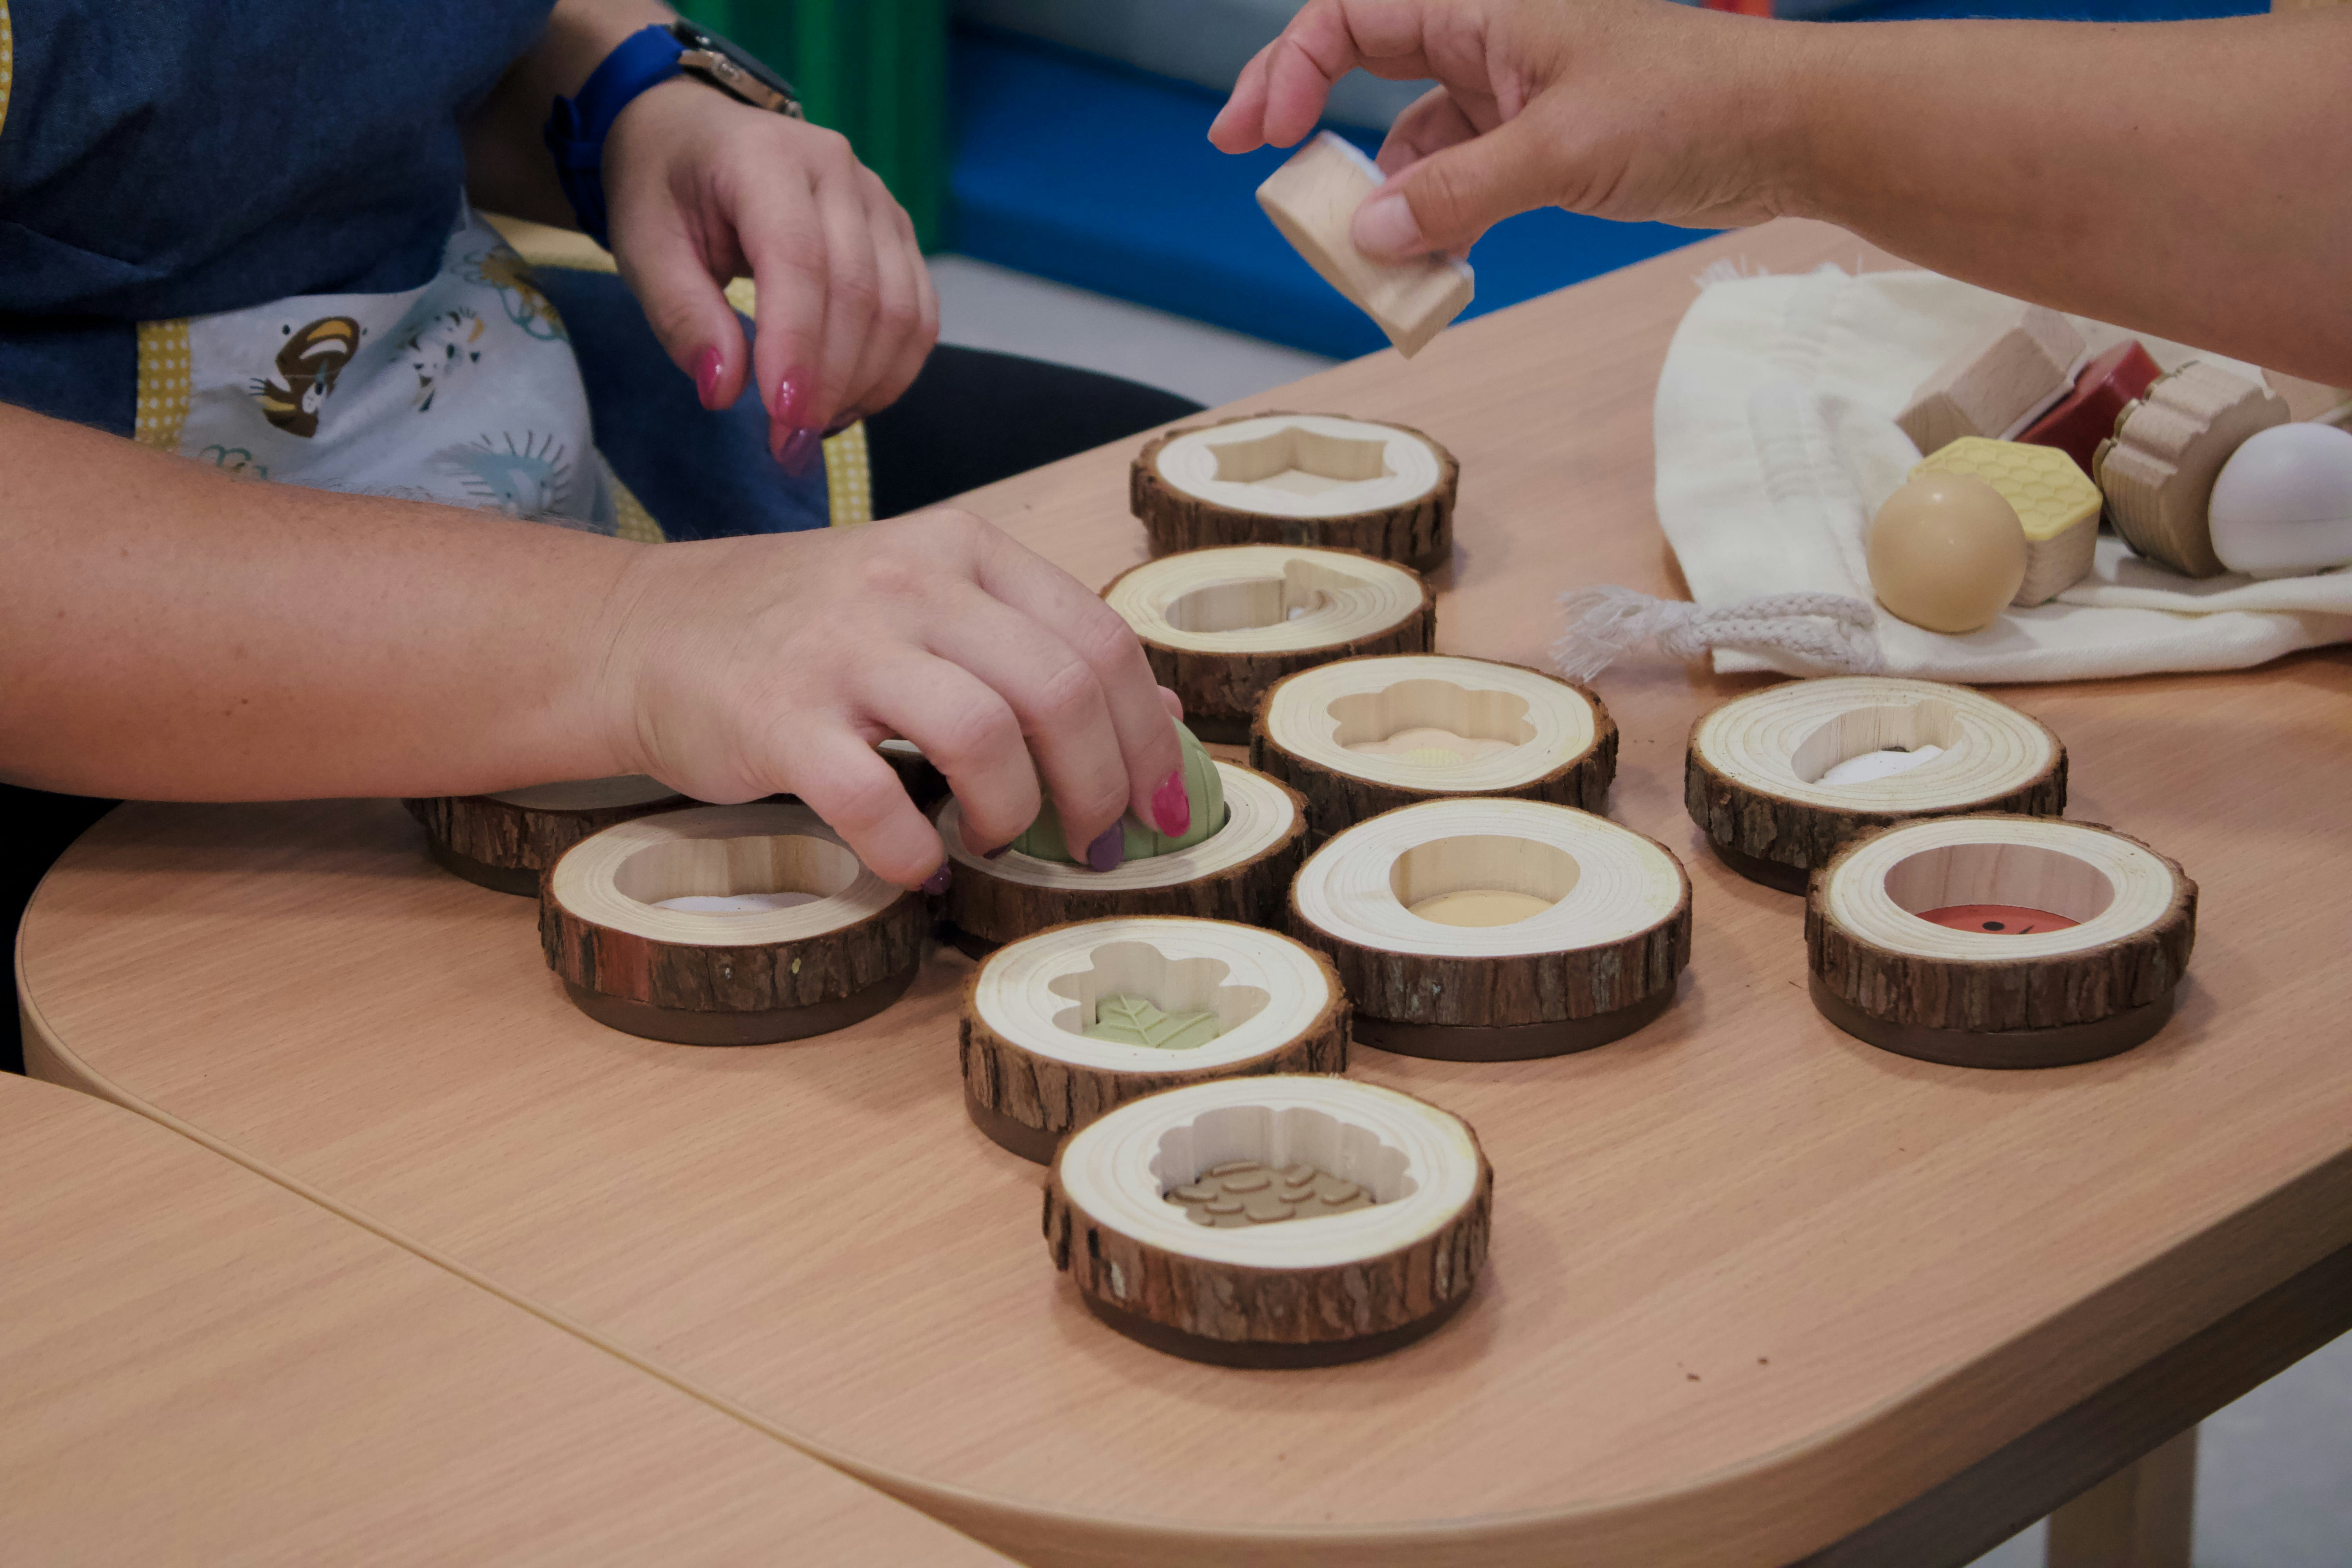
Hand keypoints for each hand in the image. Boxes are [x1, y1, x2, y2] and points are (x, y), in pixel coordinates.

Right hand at [595, 510, 1188, 887]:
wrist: (647, 631)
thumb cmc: (808, 632)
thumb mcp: (932, 604)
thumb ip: (1036, 647)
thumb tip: (1160, 718)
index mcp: (963, 550)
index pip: (1100, 639)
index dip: (1148, 735)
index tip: (1161, 806)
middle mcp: (910, 584)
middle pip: (1059, 690)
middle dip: (1099, 787)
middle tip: (1091, 842)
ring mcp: (842, 648)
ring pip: (985, 739)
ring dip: (1012, 814)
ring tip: (993, 839)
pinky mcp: (778, 718)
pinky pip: (875, 802)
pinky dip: (912, 853)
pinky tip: (918, 865)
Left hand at [601, 79, 938, 475]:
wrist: (694, 135)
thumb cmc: (664, 190)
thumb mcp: (643, 247)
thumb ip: (682, 316)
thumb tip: (724, 391)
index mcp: (766, 158)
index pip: (800, 260)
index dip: (798, 345)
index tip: (780, 416)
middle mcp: (838, 172)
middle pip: (860, 294)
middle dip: (829, 383)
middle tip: (787, 444)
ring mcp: (880, 203)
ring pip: (900, 312)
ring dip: (865, 385)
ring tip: (812, 426)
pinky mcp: (899, 237)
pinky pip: (918, 316)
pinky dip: (889, 372)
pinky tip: (845, 401)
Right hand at [1208, 0, 1795, 260]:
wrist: (1789, 129)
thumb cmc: (1694, 104)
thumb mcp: (1562, 152)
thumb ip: (1459, 193)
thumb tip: (1374, 234)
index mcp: (1484, 8)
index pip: (1351, 16)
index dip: (1291, 68)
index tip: (1265, 134)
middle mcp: (1489, 42)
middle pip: (1365, 70)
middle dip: (1309, 124)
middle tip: (1267, 178)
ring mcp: (1514, 95)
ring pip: (1413, 140)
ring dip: (1384, 198)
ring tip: (1368, 259)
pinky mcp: (1543, 145)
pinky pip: (1461, 180)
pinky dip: (1437, 221)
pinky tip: (1432, 264)